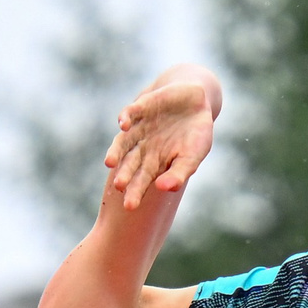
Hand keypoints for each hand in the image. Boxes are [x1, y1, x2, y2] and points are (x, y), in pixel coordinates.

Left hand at [103, 77, 216, 210]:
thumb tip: (163, 188)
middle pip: (129, 164)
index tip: (130, 206)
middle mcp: (142, 147)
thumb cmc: (195, 135)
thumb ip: (179, 173)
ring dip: (116, 151)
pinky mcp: (141, 107)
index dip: (135, 192)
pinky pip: (130, 113)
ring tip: (110, 162)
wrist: (197, 101)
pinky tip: (124, 125)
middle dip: (124, 175)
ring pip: (123, 141)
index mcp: (153, 163)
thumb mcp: (192, 156)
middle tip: (119, 186)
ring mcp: (139, 128)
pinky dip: (126, 118)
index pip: (141, 181)